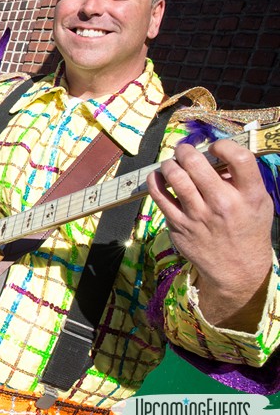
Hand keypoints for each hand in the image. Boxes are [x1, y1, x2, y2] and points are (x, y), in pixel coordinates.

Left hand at [148, 138, 274, 328]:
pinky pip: (158, 195)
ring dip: (169, 164)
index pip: (239, 158)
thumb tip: (215, 155)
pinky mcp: (178, 225)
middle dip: (185, 150)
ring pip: (174, 176)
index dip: (224, 145)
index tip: (216, 147)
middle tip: (184, 151)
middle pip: (196, 163)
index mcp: (250, 195)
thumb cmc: (248, 229)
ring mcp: (198, 216)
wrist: (237, 269)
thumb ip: (241, 178)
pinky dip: (155, 180)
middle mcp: (223, 204)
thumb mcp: (259, 203)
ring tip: (172, 164)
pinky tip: (159, 177)